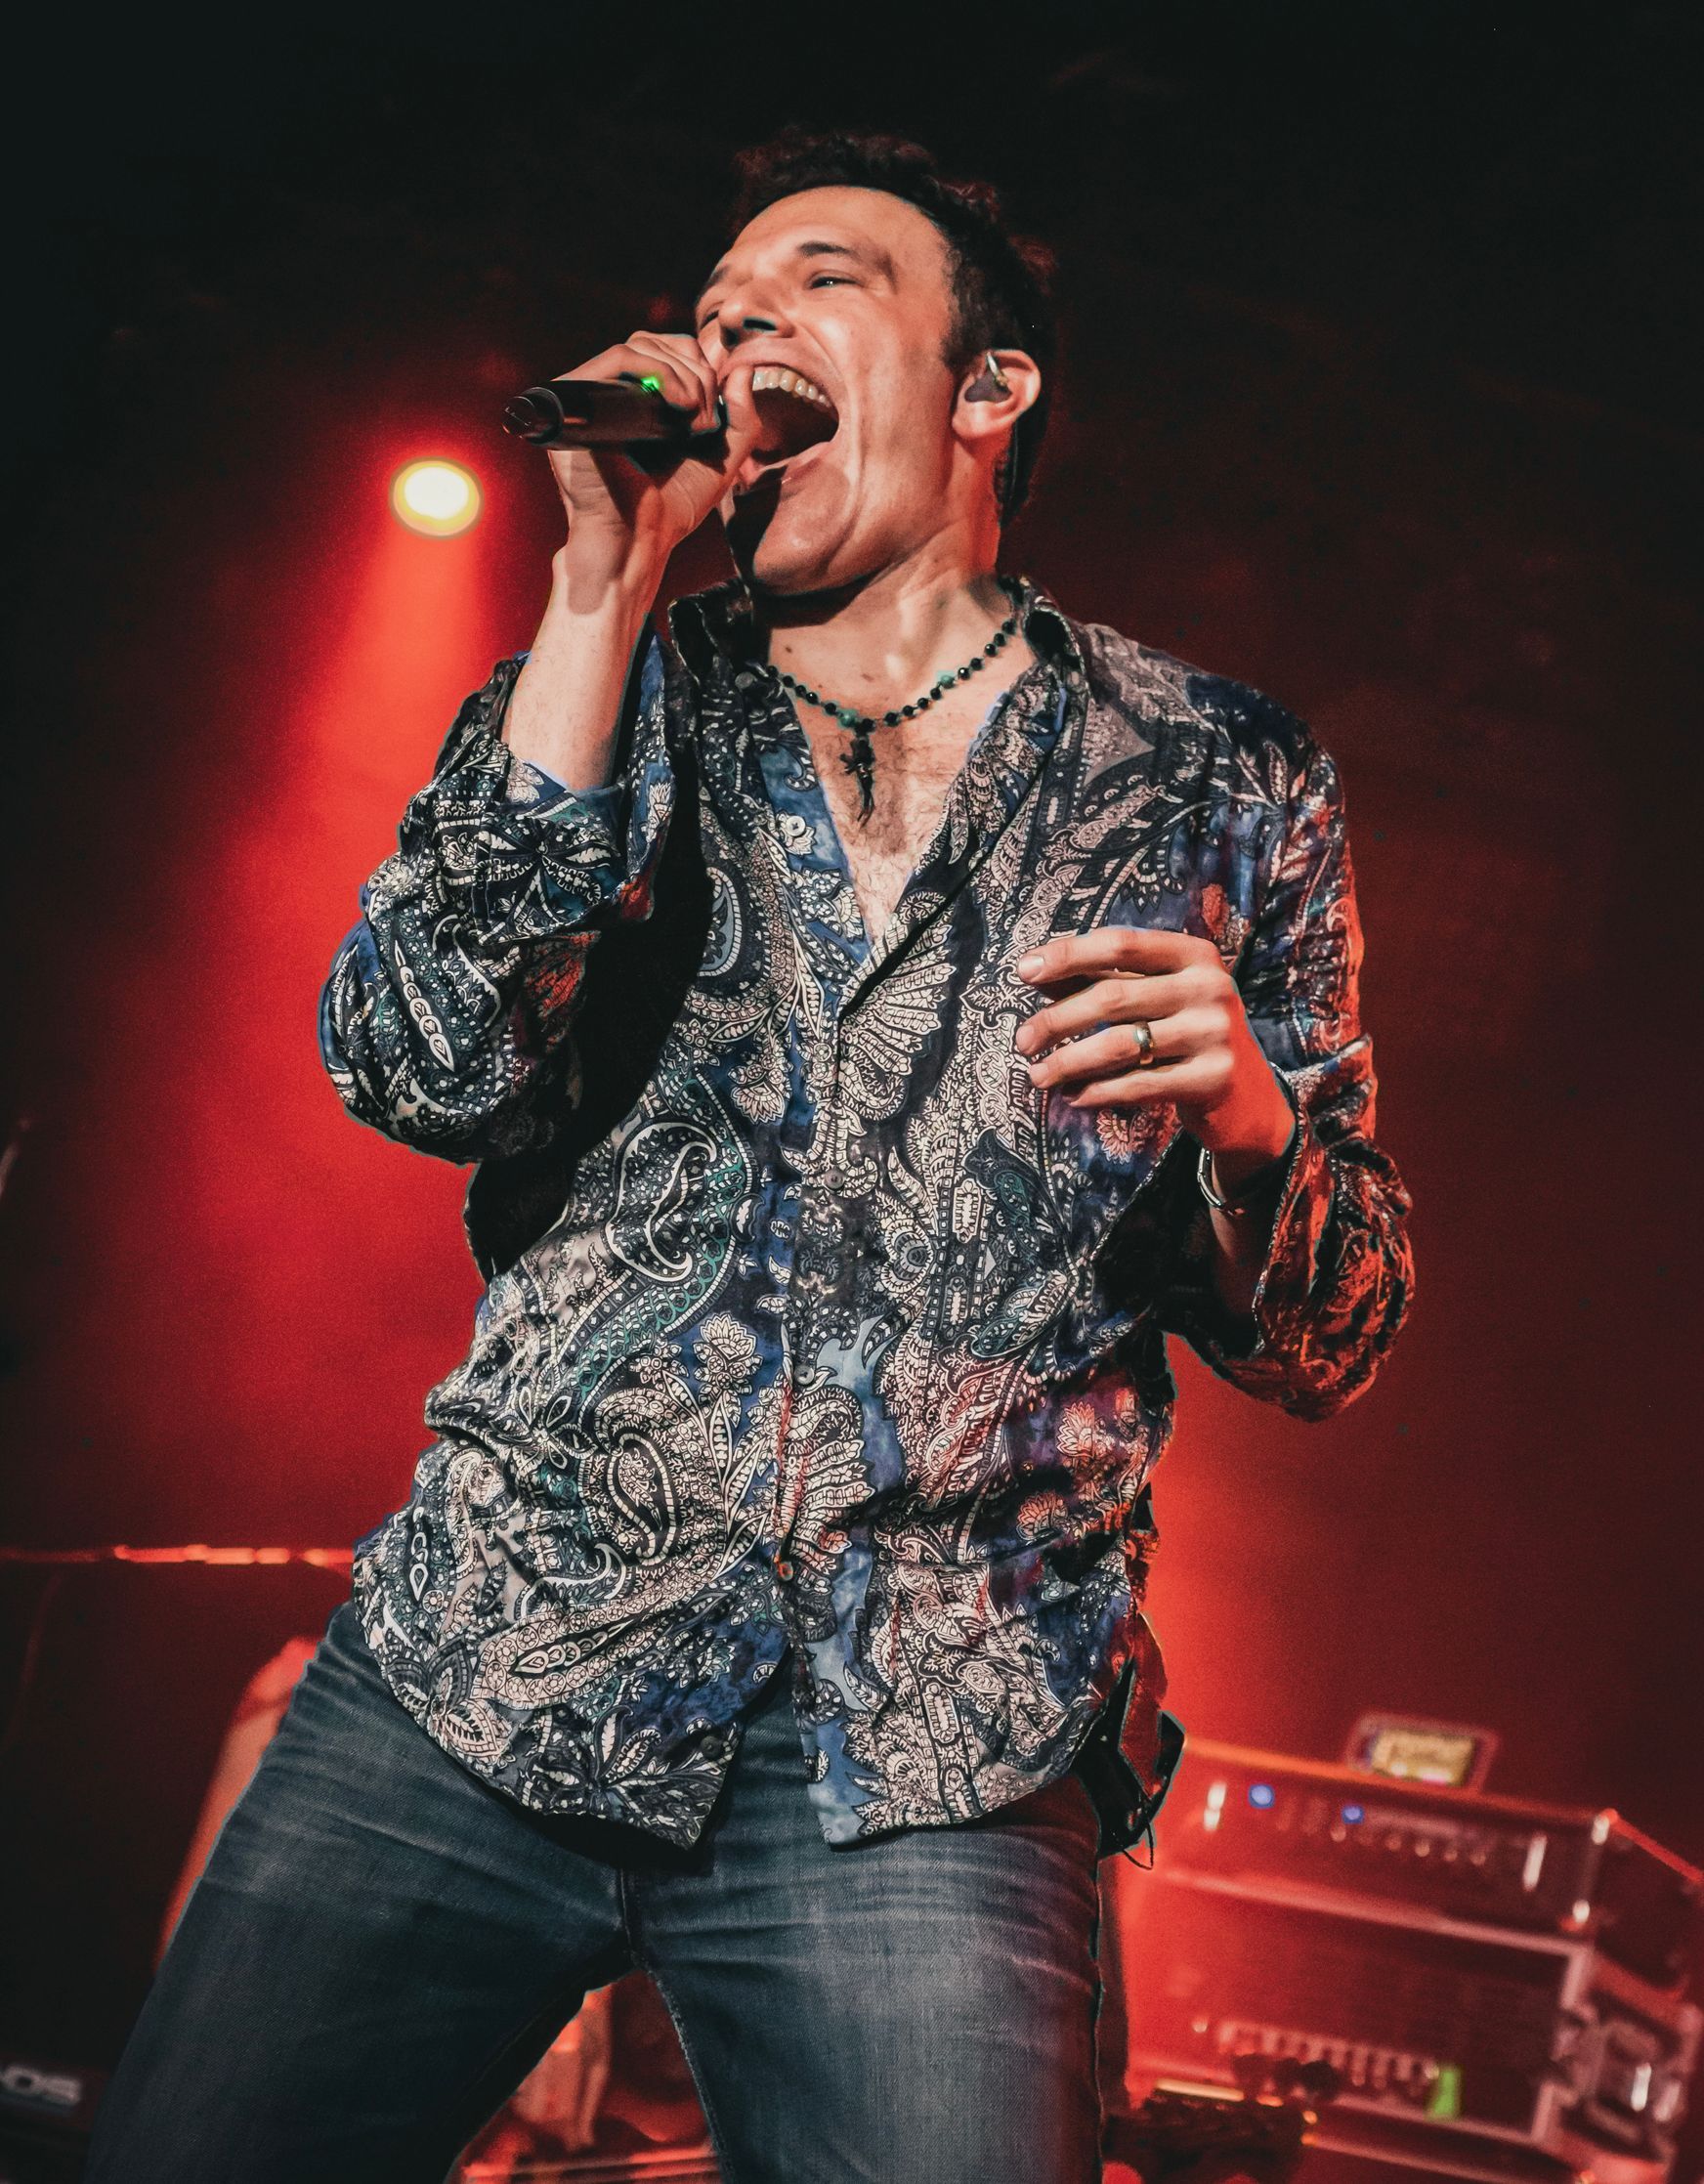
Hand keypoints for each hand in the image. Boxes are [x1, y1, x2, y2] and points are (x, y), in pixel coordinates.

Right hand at [545, 332, 760, 592]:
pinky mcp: (575, 401)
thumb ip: (740, 418)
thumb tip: (741, 369)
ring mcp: (590, 396)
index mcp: (636, 402)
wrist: (638, 540)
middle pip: (652, 341)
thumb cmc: (672, 509)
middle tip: (707, 417)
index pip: (665, 351)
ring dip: (681, 373)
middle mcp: (610, 395)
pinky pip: (616, 359)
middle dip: (694, 370)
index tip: (715, 407)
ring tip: (694, 418)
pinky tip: (679, 405)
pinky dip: (655, 370)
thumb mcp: (721, 460)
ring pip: (637, 345)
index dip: (698, 365)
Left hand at [1015, 928, 1294, 1183]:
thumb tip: (1034, 971)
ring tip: (1037, 1075)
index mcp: (1194, 953)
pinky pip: (1138, 1084)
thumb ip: (1102, 979)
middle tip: (1022, 1041)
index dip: (1068, 954)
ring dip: (1068, 1062)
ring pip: (1120, 1044)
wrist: (1249, 1095)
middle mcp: (1209, 985)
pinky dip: (1097, 1092)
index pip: (1120, 943)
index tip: (1022, 971)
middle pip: (1113, 996)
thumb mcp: (1155, 996)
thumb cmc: (1186, 1034)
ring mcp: (1215, 1031)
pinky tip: (1073, 1097)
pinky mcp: (1213, 1077)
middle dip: (1057, 1020)